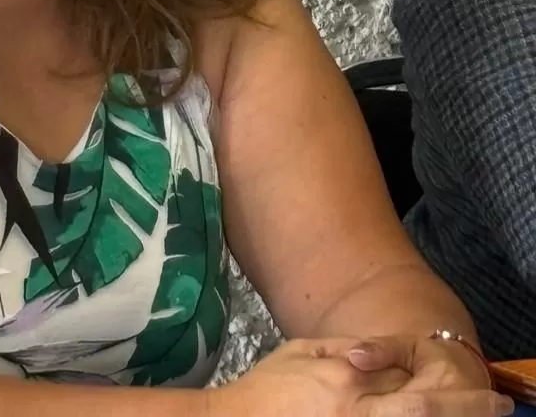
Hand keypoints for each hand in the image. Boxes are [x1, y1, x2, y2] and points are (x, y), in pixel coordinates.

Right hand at [226, 337, 511, 416]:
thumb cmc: (266, 389)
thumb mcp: (302, 352)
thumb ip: (344, 352)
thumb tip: (382, 355)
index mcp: (346, 383)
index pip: (413, 384)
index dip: (454, 390)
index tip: (487, 395)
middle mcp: (357, 415)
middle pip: (425, 412)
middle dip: (466, 410)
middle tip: (497, 408)